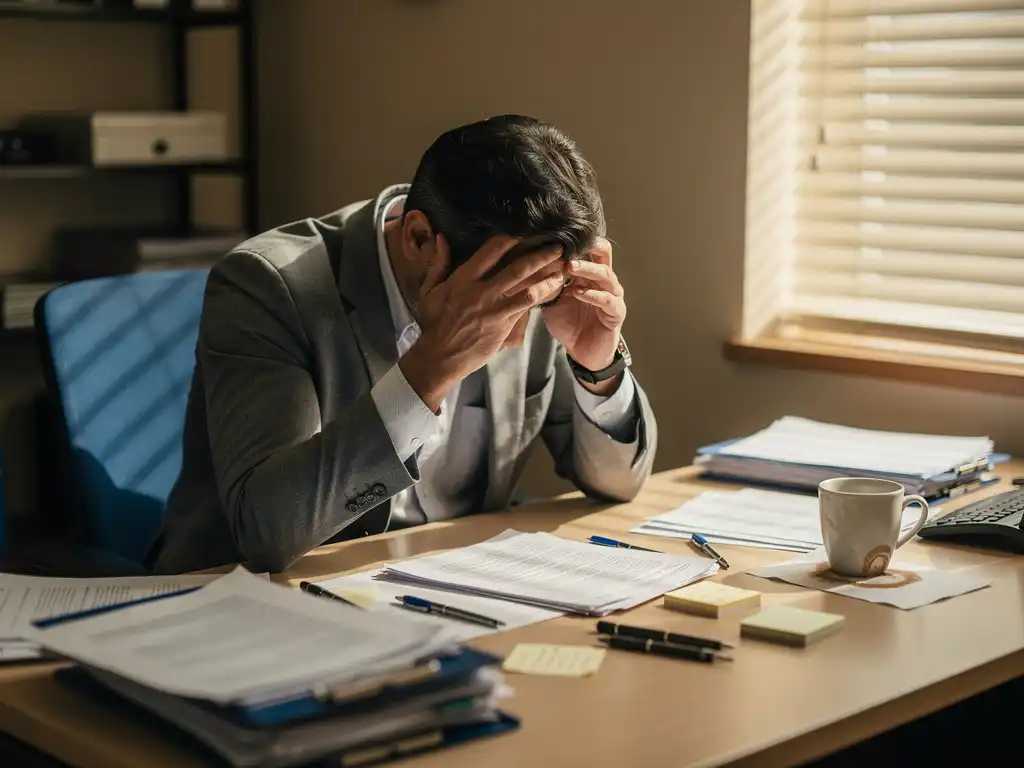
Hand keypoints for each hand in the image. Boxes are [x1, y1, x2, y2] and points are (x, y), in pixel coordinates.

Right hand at [400, 234, 565, 410]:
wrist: (440, 355)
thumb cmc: (434, 322)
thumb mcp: (430, 290)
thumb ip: (438, 263)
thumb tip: (441, 238)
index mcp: (463, 278)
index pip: (491, 251)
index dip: (510, 238)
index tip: (524, 230)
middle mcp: (482, 291)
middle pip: (517, 267)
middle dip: (539, 254)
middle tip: (557, 245)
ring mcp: (495, 309)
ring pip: (528, 288)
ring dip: (548, 277)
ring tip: (563, 268)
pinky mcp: (504, 325)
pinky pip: (527, 308)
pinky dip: (541, 296)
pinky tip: (554, 290)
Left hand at [541, 237, 625, 384]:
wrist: (582, 352)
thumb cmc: (569, 324)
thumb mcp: (553, 300)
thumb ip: (546, 284)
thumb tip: (527, 266)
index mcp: (588, 274)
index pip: (588, 248)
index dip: (574, 241)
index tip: (554, 235)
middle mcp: (603, 280)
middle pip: (603, 252)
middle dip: (587, 246)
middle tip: (568, 246)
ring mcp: (612, 295)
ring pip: (606, 274)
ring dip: (587, 269)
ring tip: (570, 267)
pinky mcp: (616, 313)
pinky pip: (608, 300)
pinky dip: (593, 295)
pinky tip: (579, 292)